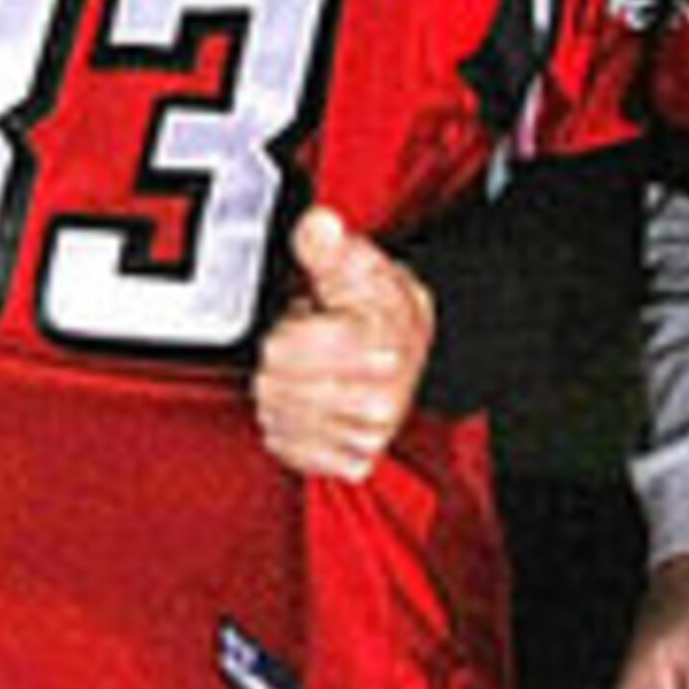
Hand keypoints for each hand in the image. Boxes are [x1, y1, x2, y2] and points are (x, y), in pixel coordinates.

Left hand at [250, 208, 431, 481]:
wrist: (413, 344)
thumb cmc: (380, 306)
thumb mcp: (357, 264)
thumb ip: (328, 245)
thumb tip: (318, 226)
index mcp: (379, 350)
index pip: (284, 352)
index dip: (286, 328)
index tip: (309, 318)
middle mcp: (379, 401)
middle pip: (275, 387)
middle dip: (282, 362)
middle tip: (310, 347)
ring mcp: (368, 436)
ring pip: (278, 419)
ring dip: (284, 395)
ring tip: (312, 373)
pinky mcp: (354, 462)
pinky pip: (289, 449)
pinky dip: (289, 428)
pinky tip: (310, 405)